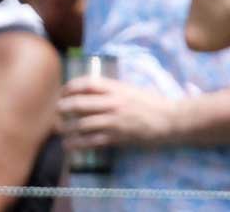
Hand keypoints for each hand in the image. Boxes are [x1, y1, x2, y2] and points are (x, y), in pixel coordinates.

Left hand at [58, 76, 181, 150]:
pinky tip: (70, 145)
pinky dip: (76, 144)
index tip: (63, 93)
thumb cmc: (154, 104)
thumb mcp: (133, 90)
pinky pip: (90, 141)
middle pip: (77, 104)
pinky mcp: (117, 137)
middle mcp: (113, 103)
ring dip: (66, 129)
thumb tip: (92, 92)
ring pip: (80, 124)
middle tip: (57, 113)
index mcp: (117, 89)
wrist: (171, 120)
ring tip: (62, 131)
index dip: (69, 88)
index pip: (86, 83)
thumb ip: (114, 91)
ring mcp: (114, 121)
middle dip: (62, 109)